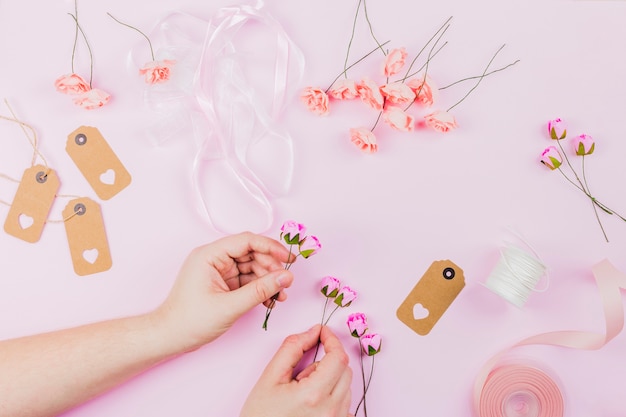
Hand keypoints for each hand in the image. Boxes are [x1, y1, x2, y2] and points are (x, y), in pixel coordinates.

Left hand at [154, 232, 294, 352]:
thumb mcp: (230, 306)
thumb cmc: (189, 321)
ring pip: (253, 267)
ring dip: (269, 280)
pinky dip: (261, 289)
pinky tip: (270, 300)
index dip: (270, 247)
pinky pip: (248, 280)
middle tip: (286, 282)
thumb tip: (285, 277)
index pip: (246, 241)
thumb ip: (260, 290)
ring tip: (280, 296)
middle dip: (271, 267)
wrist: (170, 338)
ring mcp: (219, 271)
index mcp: (210, 255)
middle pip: (252, 253)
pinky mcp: (223, 284)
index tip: (288, 259)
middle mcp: (215, 259)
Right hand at [240, 325, 352, 416]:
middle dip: (328, 361)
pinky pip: (345, 403)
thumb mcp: (270, 377)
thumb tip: (313, 332)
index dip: (332, 339)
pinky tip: (312, 402)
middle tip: (303, 372)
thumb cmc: (260, 416)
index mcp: (313, 395)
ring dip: (330, 379)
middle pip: (345, 369)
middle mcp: (330, 410)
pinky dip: (333, 395)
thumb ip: (293, 348)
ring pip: (346, 386)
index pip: (338, 357)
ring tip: (304, 391)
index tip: (323, 333)